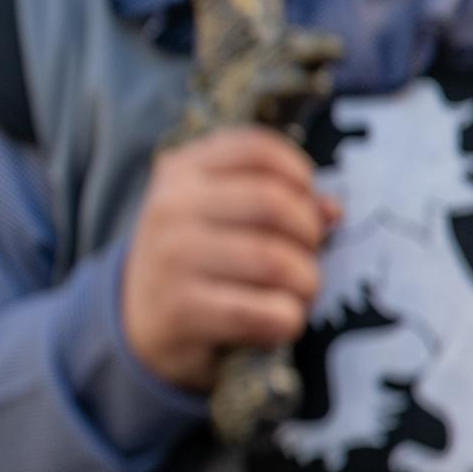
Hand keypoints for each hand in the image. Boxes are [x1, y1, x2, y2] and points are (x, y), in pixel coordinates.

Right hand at [122, 128, 333, 393]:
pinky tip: (279, 322)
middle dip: (310, 235)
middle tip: (308, 256)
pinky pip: (264, 312)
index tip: (306, 201)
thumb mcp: (221, 214)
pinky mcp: (181, 309)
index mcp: (182, 171)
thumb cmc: (198, 258)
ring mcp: (172, 258)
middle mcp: (172, 207)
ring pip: (276, 261)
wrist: (139, 319)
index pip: (256, 149)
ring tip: (298, 293)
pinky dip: (288, 320)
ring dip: (306, 283)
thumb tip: (332, 211)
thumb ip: (275, 201)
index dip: (299, 173)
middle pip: (274, 203)